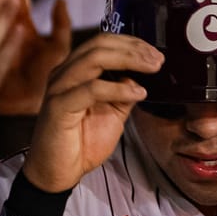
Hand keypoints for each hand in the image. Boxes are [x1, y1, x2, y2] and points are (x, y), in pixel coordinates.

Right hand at [22, 34, 161, 191]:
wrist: (58, 173)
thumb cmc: (81, 143)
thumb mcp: (113, 113)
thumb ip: (123, 92)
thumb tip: (140, 75)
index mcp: (75, 71)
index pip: (103, 42)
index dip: (131, 43)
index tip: (155, 54)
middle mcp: (65, 73)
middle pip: (100, 44)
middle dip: (134, 49)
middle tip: (158, 60)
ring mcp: (60, 87)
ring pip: (94, 59)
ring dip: (129, 61)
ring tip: (152, 69)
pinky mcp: (59, 106)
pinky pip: (92, 89)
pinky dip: (118, 88)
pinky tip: (137, 93)